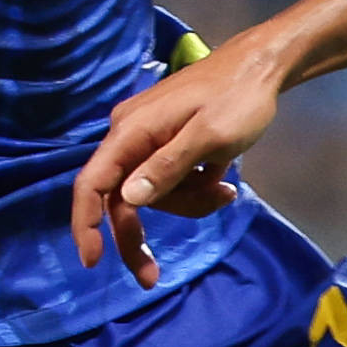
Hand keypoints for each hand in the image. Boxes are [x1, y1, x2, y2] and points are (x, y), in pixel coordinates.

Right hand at [71, 38, 287, 284]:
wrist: (261, 68)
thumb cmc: (238, 98)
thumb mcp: (210, 137)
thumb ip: (168, 167)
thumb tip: (128, 199)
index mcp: (131, 131)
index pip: (92, 183)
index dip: (85, 223)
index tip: (91, 261)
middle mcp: (129, 136)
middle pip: (121, 200)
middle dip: (138, 236)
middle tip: (151, 279)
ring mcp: (146, 140)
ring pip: (152, 195)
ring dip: (187, 204)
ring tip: (225, 193)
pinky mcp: (166, 144)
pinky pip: (169, 182)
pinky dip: (194, 189)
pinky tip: (222, 179)